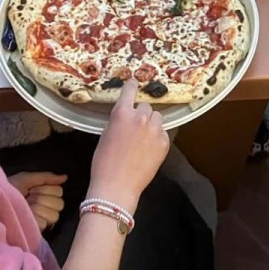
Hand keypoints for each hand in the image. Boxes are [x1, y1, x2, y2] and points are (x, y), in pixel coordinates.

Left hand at [8, 171, 66, 229]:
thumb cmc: (10, 188)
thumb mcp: (27, 179)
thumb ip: (47, 177)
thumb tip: (65, 177)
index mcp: (46, 195)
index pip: (59, 192)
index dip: (46, 189)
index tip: (33, 189)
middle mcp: (47, 208)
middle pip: (59, 204)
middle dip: (42, 198)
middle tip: (29, 197)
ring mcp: (42, 221)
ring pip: (53, 215)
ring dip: (38, 209)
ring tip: (27, 207)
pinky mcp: (36, 231)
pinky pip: (43, 224)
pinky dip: (34, 219)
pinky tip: (26, 216)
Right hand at [87, 78, 169, 210]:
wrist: (116, 186)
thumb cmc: (104, 162)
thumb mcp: (106, 134)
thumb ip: (118, 121)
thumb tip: (126, 116)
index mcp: (122, 113)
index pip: (130, 89)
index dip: (132, 86)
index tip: (134, 83)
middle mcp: (140, 117)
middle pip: (146, 106)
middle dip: (141, 114)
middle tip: (135, 128)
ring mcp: (154, 130)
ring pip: (157, 118)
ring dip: (151, 124)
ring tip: (143, 138)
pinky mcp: (164, 143)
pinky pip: (163, 133)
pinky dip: (157, 138)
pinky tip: (148, 150)